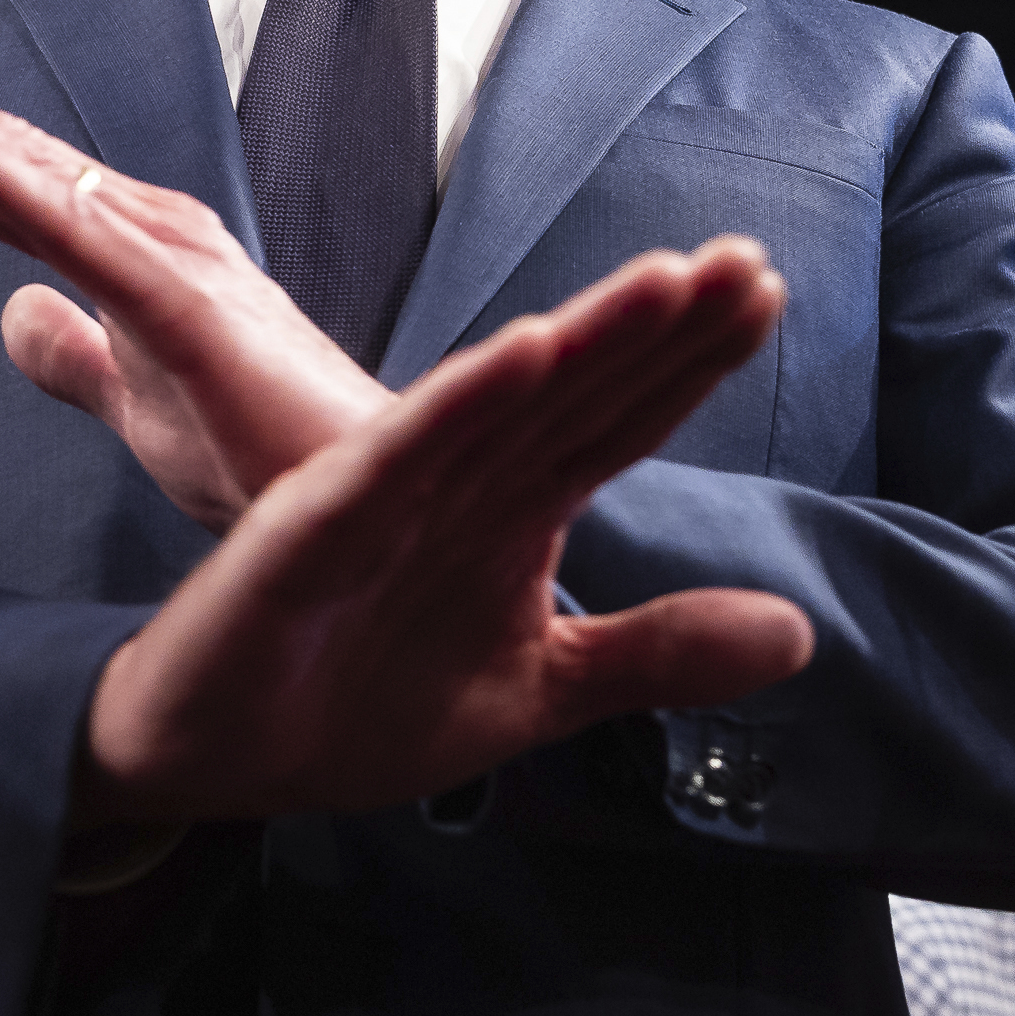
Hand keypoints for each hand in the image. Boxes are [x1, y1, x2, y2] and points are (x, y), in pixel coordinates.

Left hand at [0, 40, 380, 526]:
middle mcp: (146, 230)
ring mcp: (165, 258)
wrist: (368, 510)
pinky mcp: (180, 302)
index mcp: (131, 252)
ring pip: (20, 171)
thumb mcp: (136, 404)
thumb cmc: (272, 456)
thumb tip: (14, 315)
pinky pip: (69, 230)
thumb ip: (76, 355)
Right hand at [76, 238, 813, 821]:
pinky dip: (462, 402)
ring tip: (668, 280)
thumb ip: (657, 653)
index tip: (771, 295)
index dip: (693, 360)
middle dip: (660, 324)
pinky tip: (525, 351)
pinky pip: (398, 454)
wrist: (215, 759)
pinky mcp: (314, 524)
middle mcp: (459, 483)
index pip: (618, 419)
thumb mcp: (542, 691)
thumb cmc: (358, 707)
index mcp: (512, 510)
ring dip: (584, 338)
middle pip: (575, 388)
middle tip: (748, 257)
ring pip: (503, 400)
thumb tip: (799, 632)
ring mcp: (387, 494)